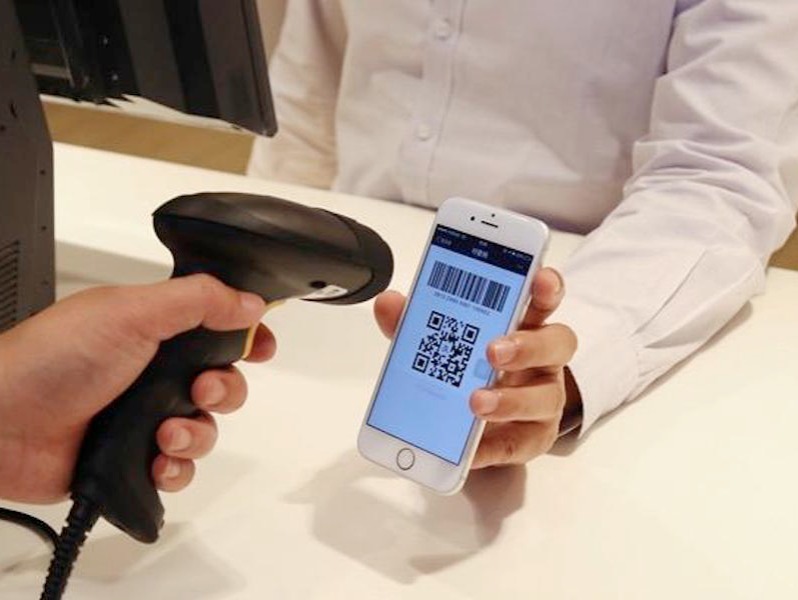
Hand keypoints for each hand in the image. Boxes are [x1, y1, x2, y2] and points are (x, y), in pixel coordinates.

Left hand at [0, 275, 274, 502]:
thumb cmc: (51, 360)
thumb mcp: (130, 313)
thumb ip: (197, 301)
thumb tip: (250, 302)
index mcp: (155, 329)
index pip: (218, 327)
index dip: (246, 338)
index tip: (260, 347)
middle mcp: (153, 372)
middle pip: (222, 382)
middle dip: (224, 390)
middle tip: (200, 391)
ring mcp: (143, 417)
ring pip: (204, 430)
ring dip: (197, 434)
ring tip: (166, 433)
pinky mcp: (132, 460)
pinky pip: (179, 469)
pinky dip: (175, 469)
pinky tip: (156, 462)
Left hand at [374, 267, 577, 468]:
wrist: (486, 423)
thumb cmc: (472, 369)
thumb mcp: (442, 341)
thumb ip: (416, 322)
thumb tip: (388, 303)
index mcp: (524, 324)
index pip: (544, 298)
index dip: (546, 286)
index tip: (537, 280)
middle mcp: (542, 359)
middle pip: (556, 343)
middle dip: (526, 345)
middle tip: (493, 350)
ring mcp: (543, 399)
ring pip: (545, 397)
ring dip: (511, 400)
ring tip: (476, 402)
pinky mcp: (532, 437)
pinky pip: (518, 444)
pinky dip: (492, 447)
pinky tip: (471, 450)